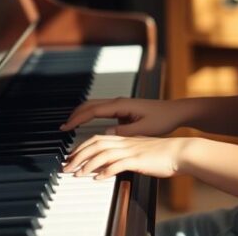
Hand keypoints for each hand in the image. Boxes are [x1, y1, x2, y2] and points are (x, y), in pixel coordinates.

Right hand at [59, 97, 186, 136]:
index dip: (77, 119)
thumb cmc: (163, 120)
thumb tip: (105, 134)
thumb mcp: (144, 129)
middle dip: (75, 114)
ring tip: (70, 125)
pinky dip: (89, 115)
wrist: (174, 112)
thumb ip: (124, 132)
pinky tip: (86, 123)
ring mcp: (120, 104)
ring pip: (94, 106)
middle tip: (62, 127)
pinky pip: (101, 110)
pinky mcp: (122, 109)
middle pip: (90, 105)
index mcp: (121, 105)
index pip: (93, 111)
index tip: (66, 127)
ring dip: (81, 113)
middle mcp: (118, 102)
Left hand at [62, 134, 191, 179]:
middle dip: (78, 155)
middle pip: (95, 143)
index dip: (82, 146)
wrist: (181, 152)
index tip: (72, 157)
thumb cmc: (163, 153)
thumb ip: (126, 153)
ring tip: (77, 173)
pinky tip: (98, 178)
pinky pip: (118, 165)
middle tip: (66, 166)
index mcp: (125, 138)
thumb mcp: (141, 150)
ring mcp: (131, 150)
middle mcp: (126, 142)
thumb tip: (112, 161)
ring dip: (87, 164)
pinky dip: (106, 171)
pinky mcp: (138, 160)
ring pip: (103, 154)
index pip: (97, 138)